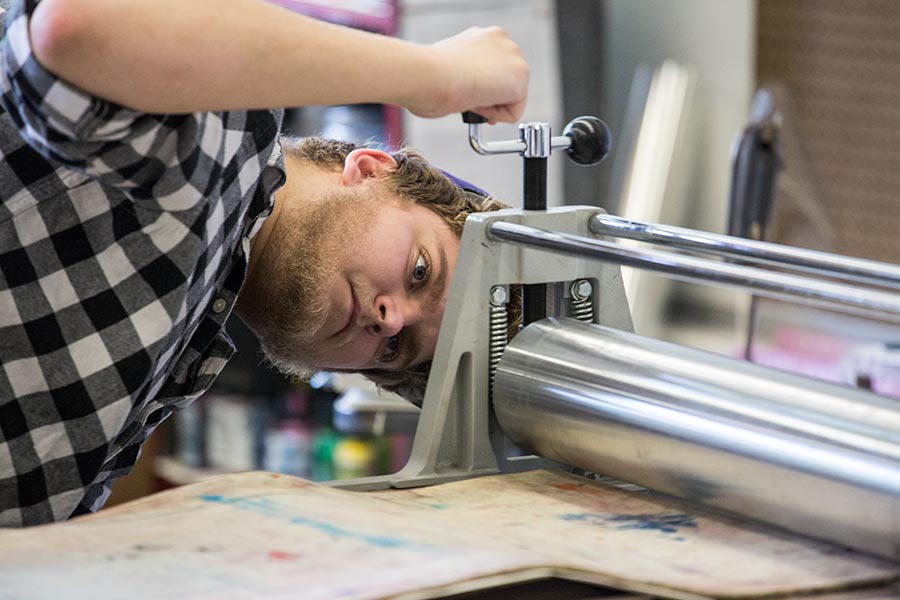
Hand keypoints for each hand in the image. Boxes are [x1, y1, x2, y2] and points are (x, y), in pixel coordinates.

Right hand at [407, 26, 528, 122]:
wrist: (427, 74)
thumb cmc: (426, 74)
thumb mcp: (449, 67)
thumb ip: (466, 73)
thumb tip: (469, 89)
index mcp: (485, 36)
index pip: (496, 70)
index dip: (484, 89)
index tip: (471, 98)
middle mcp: (503, 41)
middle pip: (509, 83)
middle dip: (492, 98)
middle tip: (470, 103)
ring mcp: (514, 57)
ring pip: (512, 98)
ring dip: (491, 106)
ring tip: (468, 99)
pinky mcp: (520, 78)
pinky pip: (513, 112)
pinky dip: (494, 116)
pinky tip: (476, 103)